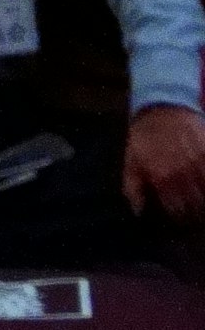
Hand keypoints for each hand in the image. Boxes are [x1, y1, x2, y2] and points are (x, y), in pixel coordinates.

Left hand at [128, 103, 204, 218]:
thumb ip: (133, 189)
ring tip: (202, 204)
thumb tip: (139, 211)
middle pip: (196, 200)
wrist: (161, 109)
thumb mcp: (130, 163)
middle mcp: (181, 170)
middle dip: (197, 211)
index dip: (180, 216)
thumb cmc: (143, 138)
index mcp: (161, 177)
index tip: (182, 220)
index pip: (175, 206)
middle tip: (196, 215)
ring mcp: (197, 159)